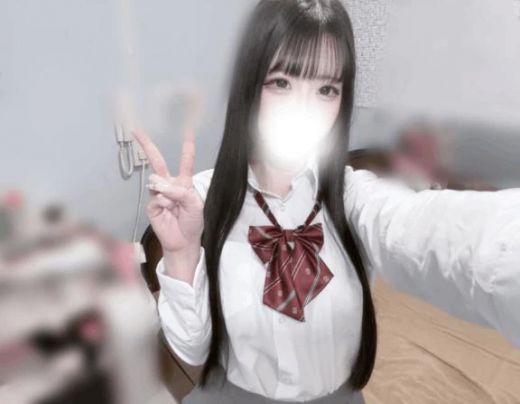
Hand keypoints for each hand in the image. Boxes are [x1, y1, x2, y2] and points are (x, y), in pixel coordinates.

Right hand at [133, 129, 203, 253]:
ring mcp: (158, 194)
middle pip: (157, 162)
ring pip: (157, 180)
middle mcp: (169, 185)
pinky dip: (164, 202)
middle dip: (147, 146)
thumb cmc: (192, 222)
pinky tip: (168, 211)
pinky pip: (156, 197)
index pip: (185, 163)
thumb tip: (160, 185)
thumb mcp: (195, 205)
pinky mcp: (151, 205)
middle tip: (137, 132)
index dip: (187, 149)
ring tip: (174, 206)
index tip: (188, 134)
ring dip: (167, 191)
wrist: (184, 241)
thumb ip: (181, 192)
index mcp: (184, 183)